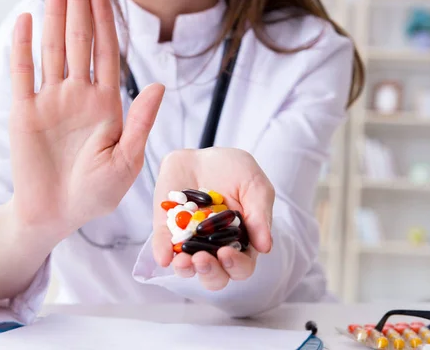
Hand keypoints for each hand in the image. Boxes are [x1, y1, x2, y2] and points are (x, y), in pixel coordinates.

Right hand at [9, 0, 163, 239]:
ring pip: (53, 50)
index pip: (106, 54)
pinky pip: (23, 73)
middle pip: (79, 42)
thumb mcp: (126, 160)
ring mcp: (51, 101)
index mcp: (106, 104)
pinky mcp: (25, 112)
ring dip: (54, 17)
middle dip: (78, 7)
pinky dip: (23, 47)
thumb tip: (158, 85)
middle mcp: (79, 95)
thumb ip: (140, 122)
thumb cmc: (96, 193)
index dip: (104, 23)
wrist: (58, 214)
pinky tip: (27, 20)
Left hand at [152, 148, 274, 290]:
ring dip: (187, 270)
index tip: (226, 254)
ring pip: (189, 269)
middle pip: (216, 276)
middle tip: (204, 259)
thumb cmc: (234, 170)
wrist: (203, 153)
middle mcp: (215, 248)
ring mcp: (190, 241)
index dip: (236, 266)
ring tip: (185, 260)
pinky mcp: (166, 230)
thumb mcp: (254, 185)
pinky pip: (163, 247)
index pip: (242, 266)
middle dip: (210, 273)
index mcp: (242, 242)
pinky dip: (163, 253)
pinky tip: (164, 257)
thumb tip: (266, 247)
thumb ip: (260, 214)